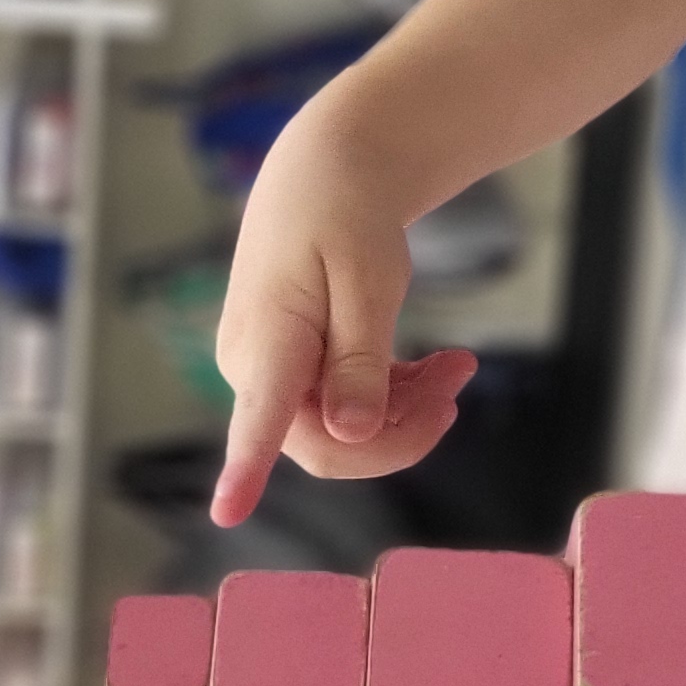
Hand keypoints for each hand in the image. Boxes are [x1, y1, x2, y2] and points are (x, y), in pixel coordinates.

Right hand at [211, 119, 484, 516]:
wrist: (328, 171)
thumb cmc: (345, 214)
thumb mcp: (367, 278)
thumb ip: (359, 358)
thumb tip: (351, 431)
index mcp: (265, 342)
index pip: (255, 421)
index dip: (244, 472)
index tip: (225, 514)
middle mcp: (255, 369)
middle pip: (327, 444)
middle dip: (401, 430)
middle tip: (459, 378)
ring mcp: (272, 374)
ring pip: (343, 431)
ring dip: (407, 412)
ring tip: (457, 366)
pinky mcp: (294, 370)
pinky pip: (346, 409)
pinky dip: (395, 396)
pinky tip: (434, 368)